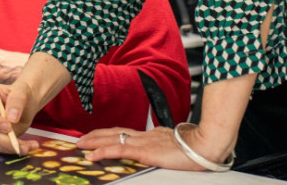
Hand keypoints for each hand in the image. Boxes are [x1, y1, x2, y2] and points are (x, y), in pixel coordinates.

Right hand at [0, 80, 38, 154]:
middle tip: (20, 143)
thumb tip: (12, 118)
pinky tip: (25, 147)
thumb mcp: (22, 92)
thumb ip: (16, 101)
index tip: (8, 126)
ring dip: (8, 147)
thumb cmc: (20, 94)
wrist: (24, 104)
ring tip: (27, 147)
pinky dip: (9, 149)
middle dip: (2, 138)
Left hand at [77, 124, 230, 170]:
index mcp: (153, 135)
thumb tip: (164, 152)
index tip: (97, 136)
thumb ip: (166, 148)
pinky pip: (118, 150)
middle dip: (96, 135)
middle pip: (114, 132)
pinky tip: (91, 155)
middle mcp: (145, 135)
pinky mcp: (144, 151)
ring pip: (112, 138)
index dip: (109, 134)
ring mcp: (143, 142)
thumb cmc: (197, 148)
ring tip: (80, 145)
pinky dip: (102, 151)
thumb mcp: (177, 147)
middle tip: (80, 140)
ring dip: (93, 141)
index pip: (125, 132)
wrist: (206, 144)